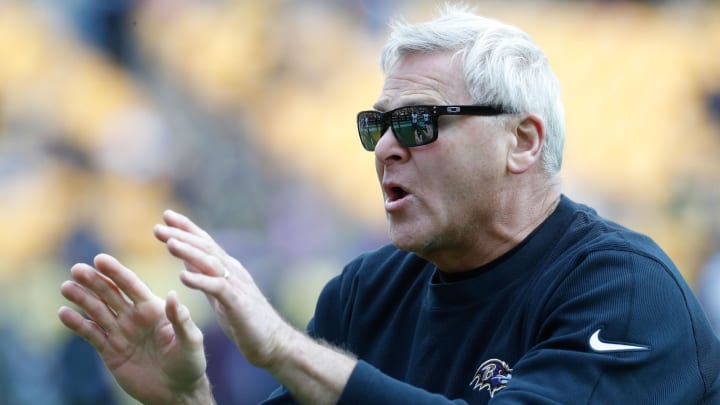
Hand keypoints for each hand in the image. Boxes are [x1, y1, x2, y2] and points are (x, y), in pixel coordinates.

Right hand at [58, 254, 210, 404]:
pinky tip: (63, 313)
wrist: (176, 392)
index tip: (100, 259)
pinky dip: (77, 324)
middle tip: (76, 269)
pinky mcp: (110, 351)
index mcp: (154, 309)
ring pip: (97, 311)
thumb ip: (181, 319)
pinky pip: (91, 334)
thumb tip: (172, 294)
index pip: (132, 286)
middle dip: (94, 281)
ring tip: (66, 287)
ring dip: (81, 298)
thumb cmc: (190, 363)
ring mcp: (121, 332)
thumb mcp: (191, 341)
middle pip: (110, 294)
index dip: (116, 272)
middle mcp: (135, 317)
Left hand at [153, 210, 291, 368]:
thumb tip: (187, 259)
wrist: (272, 341)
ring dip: (189, 252)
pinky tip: (184, 276)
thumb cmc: (245, 319)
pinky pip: (218, 288)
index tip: (166, 215)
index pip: (205, 242)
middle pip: (205, 247)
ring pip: (211, 263)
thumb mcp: (220, 293)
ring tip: (169, 244)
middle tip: (158, 226)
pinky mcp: (238, 304)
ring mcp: (237, 286)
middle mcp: (233, 271)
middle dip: (182, 235)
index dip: (186, 228)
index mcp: (227, 268)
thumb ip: (205, 275)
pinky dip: (201, 281)